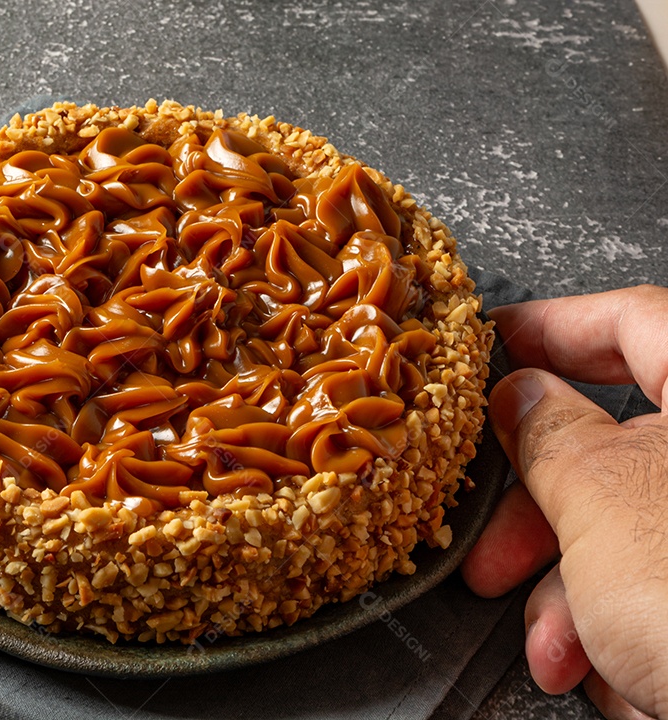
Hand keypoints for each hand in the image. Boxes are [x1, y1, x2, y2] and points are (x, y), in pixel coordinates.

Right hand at [462, 285, 667, 718]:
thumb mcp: (601, 499)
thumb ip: (548, 434)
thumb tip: (520, 397)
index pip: (634, 321)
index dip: (549, 326)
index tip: (490, 345)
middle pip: (619, 450)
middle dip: (539, 515)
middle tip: (489, 545)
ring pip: (634, 534)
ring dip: (572, 596)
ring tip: (555, 649)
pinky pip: (666, 589)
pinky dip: (627, 630)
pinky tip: (618, 676)